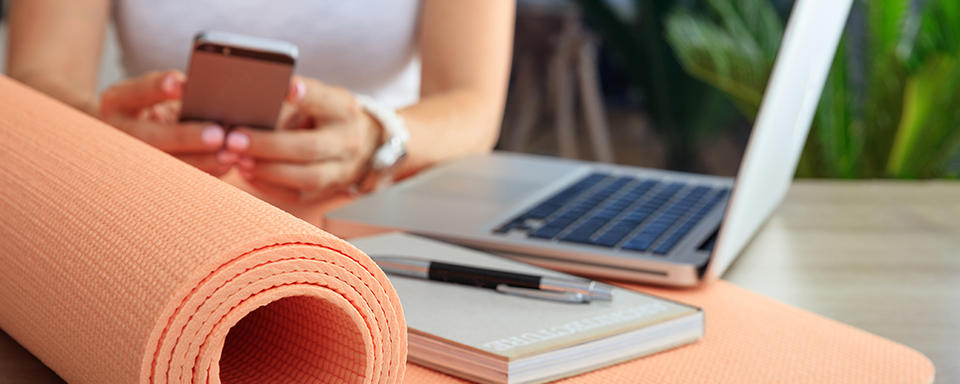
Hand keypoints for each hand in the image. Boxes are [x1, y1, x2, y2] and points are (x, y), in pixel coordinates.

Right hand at [99, 70, 228, 175]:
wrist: (126, 136)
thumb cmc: (148, 107)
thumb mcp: (152, 95)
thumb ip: (174, 93)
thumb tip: (208, 96)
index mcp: (118, 102)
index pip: (136, 92)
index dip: (156, 88)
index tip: (180, 84)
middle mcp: (119, 133)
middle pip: (151, 137)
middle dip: (185, 136)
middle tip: (217, 135)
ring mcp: (130, 160)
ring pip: (165, 164)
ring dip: (201, 161)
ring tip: (230, 155)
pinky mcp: (147, 178)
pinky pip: (178, 179)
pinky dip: (204, 172)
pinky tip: (226, 166)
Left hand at [223, 77, 381, 202]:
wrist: (360, 142)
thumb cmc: (326, 114)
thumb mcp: (318, 99)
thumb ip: (290, 103)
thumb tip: (247, 107)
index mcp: (343, 110)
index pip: (326, 100)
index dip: (307, 95)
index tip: (288, 87)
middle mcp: (348, 140)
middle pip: (310, 147)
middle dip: (269, 145)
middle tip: (235, 139)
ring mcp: (342, 170)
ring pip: (307, 177)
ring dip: (268, 170)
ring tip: (240, 161)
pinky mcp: (329, 190)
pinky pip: (298, 195)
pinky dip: (269, 185)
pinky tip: (248, 173)